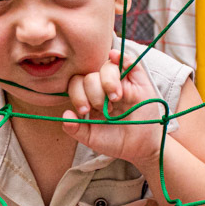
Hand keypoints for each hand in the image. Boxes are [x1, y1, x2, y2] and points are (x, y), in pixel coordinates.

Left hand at [62, 49, 165, 165]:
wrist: (138, 148)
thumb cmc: (114, 141)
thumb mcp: (91, 137)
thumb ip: (75, 129)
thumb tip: (65, 115)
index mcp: (90, 97)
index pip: (77, 84)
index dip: (77, 94)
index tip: (85, 110)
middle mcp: (104, 87)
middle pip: (91, 76)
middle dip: (94, 93)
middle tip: (106, 109)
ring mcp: (122, 82)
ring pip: (108, 67)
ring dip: (108, 81)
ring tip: (116, 98)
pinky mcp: (139, 81)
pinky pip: (130, 61)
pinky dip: (122, 57)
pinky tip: (115, 58)